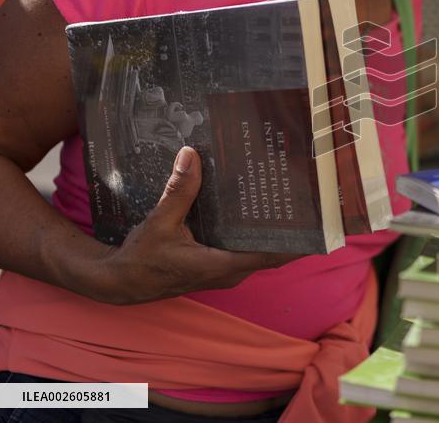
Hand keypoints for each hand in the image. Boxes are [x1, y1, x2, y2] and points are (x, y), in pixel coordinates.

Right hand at [92, 147, 304, 304]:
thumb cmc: (140, 259)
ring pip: (257, 250)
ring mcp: (224, 271)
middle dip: (288, 228)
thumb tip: (191, 155)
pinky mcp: (215, 267)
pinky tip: (252, 210)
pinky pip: (243, 250)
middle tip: (305, 198)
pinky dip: (251, 234)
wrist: (119, 282)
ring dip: (270, 230)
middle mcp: (230, 272)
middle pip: (270, 251)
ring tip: (286, 198)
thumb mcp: (160, 223)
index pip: (272, 254)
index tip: (318, 224)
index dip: (297, 241)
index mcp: (222, 265)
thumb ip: (178, 191)